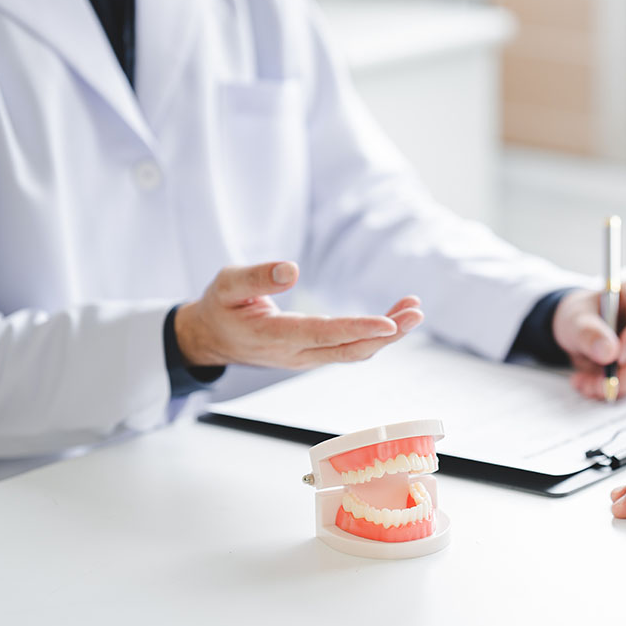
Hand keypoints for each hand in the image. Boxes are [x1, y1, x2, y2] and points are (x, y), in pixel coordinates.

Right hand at [175, 261, 423, 368]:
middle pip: (349, 349)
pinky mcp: (314, 355)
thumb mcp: (226, 284)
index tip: (389, 324)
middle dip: (386, 334)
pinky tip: (394, 318)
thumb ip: (257, 277)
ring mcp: (307, 358)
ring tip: (413, 310)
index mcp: (274, 336)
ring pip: (354, 352)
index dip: (358, 329)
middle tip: (415, 313)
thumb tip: (291, 268)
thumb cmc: (219, 307)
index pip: (323, 334)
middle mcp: (296, 353)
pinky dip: (375, 335)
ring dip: (387, 335)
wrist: (210, 340)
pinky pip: (349, 348)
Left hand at [553, 281, 625, 399]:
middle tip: (600, 382)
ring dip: (619, 385)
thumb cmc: (580, 316)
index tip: (619, 355)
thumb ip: (588, 332)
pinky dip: (613, 390)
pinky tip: (590, 385)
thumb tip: (609, 353)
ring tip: (585, 383)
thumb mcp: (575, 319)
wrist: (577, 332)